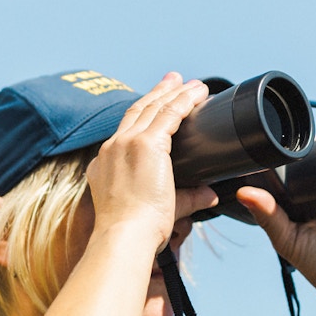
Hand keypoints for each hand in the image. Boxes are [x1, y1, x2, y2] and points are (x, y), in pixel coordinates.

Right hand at [86, 73, 216, 250]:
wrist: (125, 236)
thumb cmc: (137, 232)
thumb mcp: (160, 209)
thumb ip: (188, 199)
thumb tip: (210, 195)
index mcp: (105, 164)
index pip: (126, 129)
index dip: (143, 113)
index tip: (157, 102)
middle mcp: (113, 148)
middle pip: (138, 111)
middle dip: (158, 93)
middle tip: (173, 79)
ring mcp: (127, 143)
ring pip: (155, 107)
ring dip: (175, 93)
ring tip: (192, 84)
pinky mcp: (145, 144)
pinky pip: (170, 113)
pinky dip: (185, 100)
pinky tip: (199, 93)